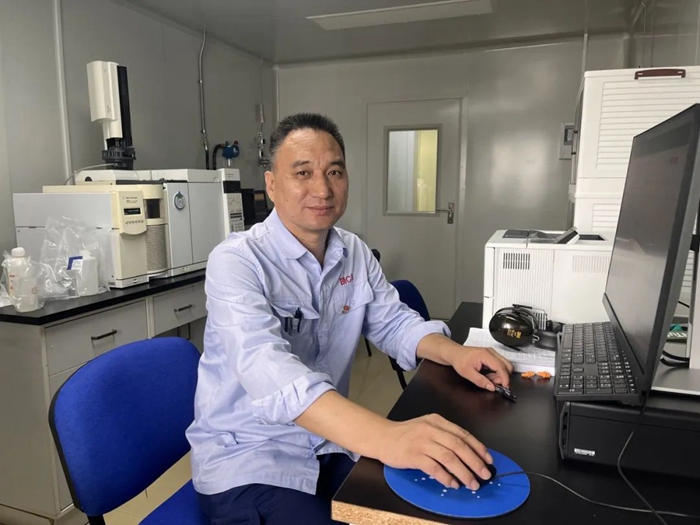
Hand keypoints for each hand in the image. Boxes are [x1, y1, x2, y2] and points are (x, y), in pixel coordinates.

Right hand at [379, 414, 493, 490]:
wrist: (382, 437)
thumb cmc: (406, 434)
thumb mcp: (427, 427)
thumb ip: (445, 435)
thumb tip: (468, 453)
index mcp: (437, 421)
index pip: (463, 434)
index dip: (478, 448)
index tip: (488, 460)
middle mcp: (431, 429)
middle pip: (459, 446)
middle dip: (475, 462)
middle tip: (484, 475)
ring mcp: (422, 442)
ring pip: (449, 457)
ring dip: (463, 472)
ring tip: (472, 483)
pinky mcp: (413, 455)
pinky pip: (434, 467)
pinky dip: (446, 477)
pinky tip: (452, 483)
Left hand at [450, 346, 513, 390]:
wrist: (454, 353)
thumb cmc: (459, 360)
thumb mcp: (467, 373)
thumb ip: (480, 381)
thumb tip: (492, 387)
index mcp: (485, 355)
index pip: (500, 366)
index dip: (505, 378)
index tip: (505, 387)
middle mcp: (491, 352)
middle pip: (507, 365)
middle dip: (503, 377)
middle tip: (493, 383)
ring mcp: (492, 353)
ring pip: (505, 366)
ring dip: (500, 375)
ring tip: (488, 379)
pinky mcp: (492, 356)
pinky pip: (500, 365)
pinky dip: (497, 373)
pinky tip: (488, 376)